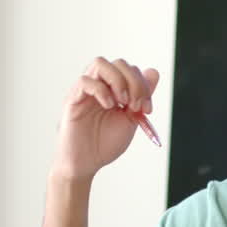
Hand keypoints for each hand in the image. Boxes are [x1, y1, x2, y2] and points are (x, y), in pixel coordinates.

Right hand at [52, 57, 159, 179]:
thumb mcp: (131, 119)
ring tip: (122, 102)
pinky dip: (100, 90)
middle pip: (118, 63)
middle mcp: (99, 85)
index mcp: (113, 89)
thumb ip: (142, 96)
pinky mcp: (73, 99)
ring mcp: (85, 90)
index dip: (143, 85)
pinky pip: (84, 81)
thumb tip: (154, 72)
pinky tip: (109, 106)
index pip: (131, 70)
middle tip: (135, 105)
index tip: (146, 109)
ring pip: (100, 63)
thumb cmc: (105, 143)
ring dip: (117, 80)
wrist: (87, 163)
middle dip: (134, 82)